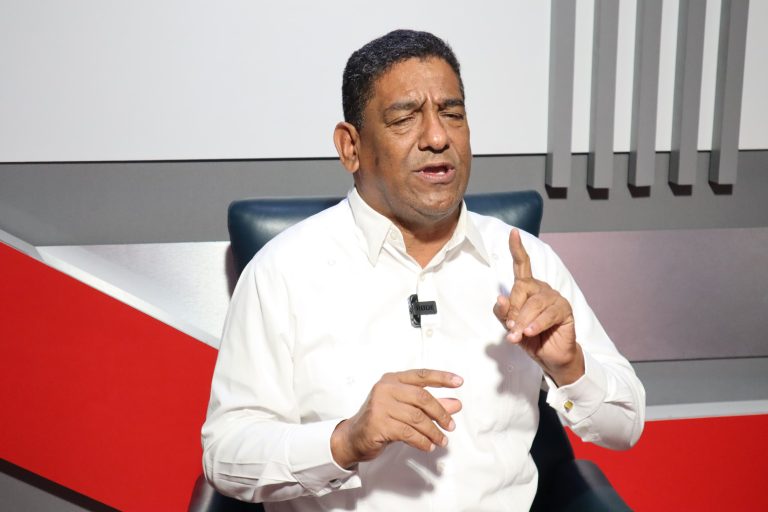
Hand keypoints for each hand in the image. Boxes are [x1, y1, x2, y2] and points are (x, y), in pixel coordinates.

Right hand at [330, 369, 462, 468]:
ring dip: (433, 431)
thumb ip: (430, 405)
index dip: (442, 377)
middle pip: (422, 397)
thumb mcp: (406, 409)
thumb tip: (455, 404)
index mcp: (393, 380)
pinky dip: (422, 441)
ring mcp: (380, 405)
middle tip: (450, 425)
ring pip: (417, 417)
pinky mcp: (378, 424)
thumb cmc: (381, 419)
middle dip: (440, 413)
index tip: (458, 382)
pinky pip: (408, 433)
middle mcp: (385, 389)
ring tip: (441, 440)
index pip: (421, 375)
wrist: (353, 437)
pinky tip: (428, 445)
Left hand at [492, 229, 584, 385]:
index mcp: (528, 289)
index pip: (522, 265)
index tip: (513, 233)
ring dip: (523, 321)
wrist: (550, 357)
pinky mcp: (565, 310)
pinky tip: (530, 333)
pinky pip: (547, 314)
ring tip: (518, 335)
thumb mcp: (511, 327)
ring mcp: (555, 298)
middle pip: (522, 288)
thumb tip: (501, 297)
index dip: (517, 249)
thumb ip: (504, 313)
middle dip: (514, 310)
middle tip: (511, 328)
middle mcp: (542, 289)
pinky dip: (536, 324)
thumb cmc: (531, 339)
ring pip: (534, 303)